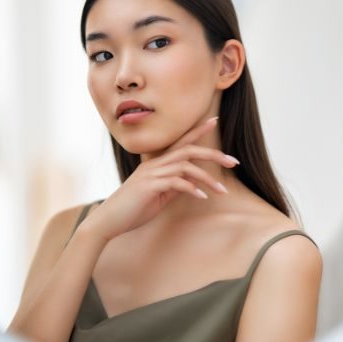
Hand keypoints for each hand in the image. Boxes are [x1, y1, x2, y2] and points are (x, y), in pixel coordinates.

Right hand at [80, 117, 238, 241]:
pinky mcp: (150, 186)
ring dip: (208, 178)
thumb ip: (174, 187)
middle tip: (234, 162)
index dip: (198, 130)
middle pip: (189, 149)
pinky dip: (192, 189)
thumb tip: (194, 184)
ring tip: (223, 191)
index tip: (214, 120)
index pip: (181, 141)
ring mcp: (151, 174)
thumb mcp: (159, 196)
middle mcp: (154, 164)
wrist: (108, 221)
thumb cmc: (133, 209)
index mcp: (157, 163)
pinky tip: (202, 197)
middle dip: (214, 154)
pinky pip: (176, 182)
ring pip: (186, 166)